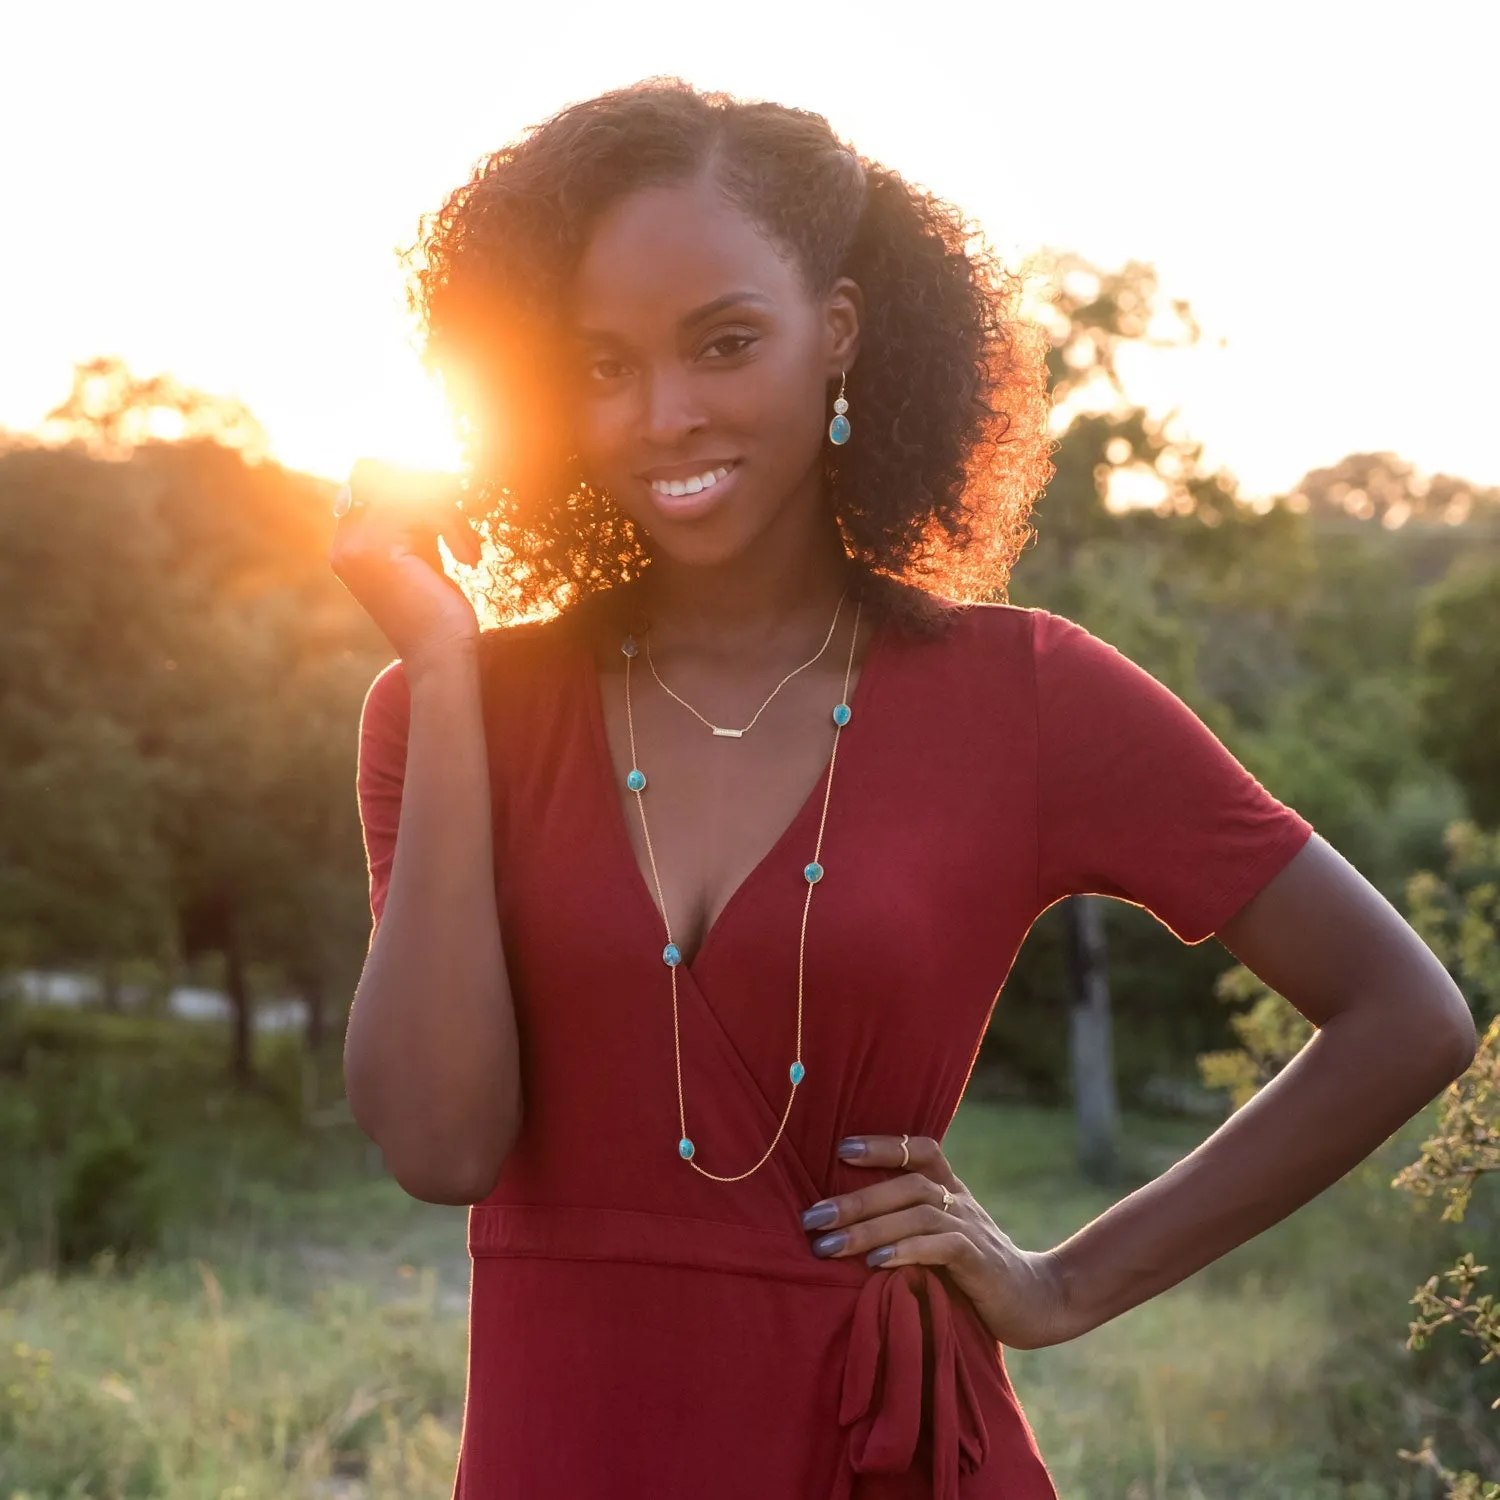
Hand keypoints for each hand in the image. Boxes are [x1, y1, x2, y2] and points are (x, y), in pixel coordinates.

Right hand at [330, 457, 482, 674]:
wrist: (442, 657)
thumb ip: (413, 518)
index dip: (411, 481)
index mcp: (347, 545)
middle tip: (458, 525)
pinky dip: (455, 527)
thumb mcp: (421, 554)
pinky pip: (424, 506)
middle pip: (384, 474)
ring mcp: (355, 545)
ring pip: (409, 489)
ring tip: (469, 550)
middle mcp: (343, 544)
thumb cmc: (439, 611)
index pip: (368, 478)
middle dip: (431, 490)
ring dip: (450, 514)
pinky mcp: (378, 548)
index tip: (448, 502)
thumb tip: (433, 473)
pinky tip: (469, 559)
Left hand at [799, 1133, 1073, 1350]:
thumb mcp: (941, 1240)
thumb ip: (908, 1226)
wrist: (1037, 1303)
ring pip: (917, 1213)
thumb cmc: (975, 1274)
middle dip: (855, 1200)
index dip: (883, 1145)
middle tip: (812, 1219)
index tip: (840, 1149)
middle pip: (907, 1185)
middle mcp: (961, 1201)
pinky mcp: (981, 1261)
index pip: (920, 1150)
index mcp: (951, 1190)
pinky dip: (906, 1250)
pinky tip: (875, 1262)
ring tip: (827, 1247)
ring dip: (869, 1228)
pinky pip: (941, 1246)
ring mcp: (973, 1229)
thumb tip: (843, 1226)